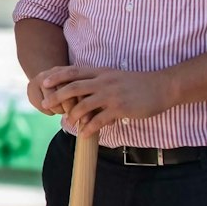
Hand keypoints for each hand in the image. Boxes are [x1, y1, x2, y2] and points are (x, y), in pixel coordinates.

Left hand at [34, 64, 179, 135]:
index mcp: (101, 72)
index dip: (57, 76)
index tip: (44, 82)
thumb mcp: (116, 77)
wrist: (162, 87)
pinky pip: (99, 120)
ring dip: (72, 115)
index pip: (74, 71)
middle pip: (74, 87)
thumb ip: (100, 82)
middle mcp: (104, 81)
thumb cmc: (138, 84)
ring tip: (67, 123)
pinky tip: (84, 134)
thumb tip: (84, 93)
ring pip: (84, 105)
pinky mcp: (120, 108)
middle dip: (57, 96)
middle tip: (45, 104)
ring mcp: (111, 95)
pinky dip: (89, 128)